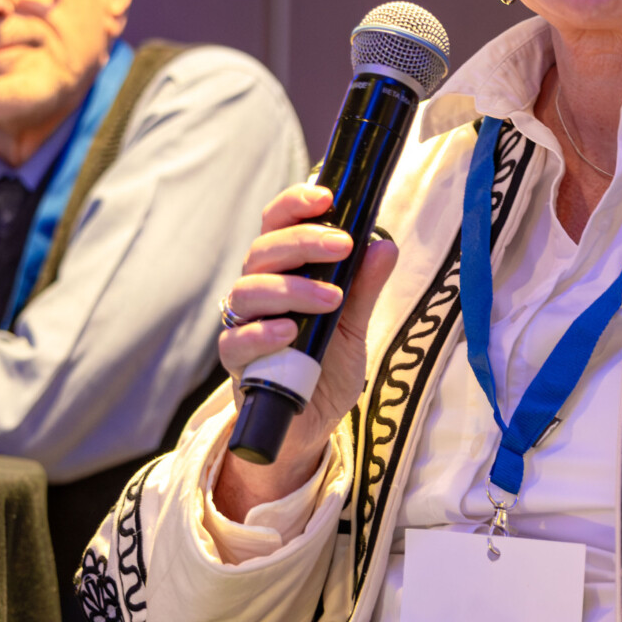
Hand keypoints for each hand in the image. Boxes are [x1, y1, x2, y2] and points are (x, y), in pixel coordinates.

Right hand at [211, 182, 398, 515]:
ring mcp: (244, 325)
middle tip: (343, 245)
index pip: (277, 225)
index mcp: (284, 272)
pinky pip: (236, 340)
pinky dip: (263, 333)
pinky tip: (291, 332)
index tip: (325, 195)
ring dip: (291, 288)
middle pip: (263, 250)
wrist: (309, 426)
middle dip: (303, 241)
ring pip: (248, 290)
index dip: (294, 204)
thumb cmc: (327, 369)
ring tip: (331, 299)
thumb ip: (364, 288)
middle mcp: (259, 292)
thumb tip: (385, 246)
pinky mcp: (236, 363)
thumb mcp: (355, 327)